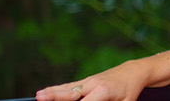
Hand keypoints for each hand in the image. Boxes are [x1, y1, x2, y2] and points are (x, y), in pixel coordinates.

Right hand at [36, 58, 152, 100]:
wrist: (132, 72)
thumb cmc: (129, 91)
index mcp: (103, 92)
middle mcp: (92, 84)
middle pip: (70, 93)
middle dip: (54, 97)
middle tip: (38, 99)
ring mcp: (87, 81)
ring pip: (67, 88)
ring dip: (51, 92)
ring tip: (37, 96)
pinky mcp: (85, 81)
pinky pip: (69, 86)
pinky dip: (56, 89)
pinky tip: (45, 92)